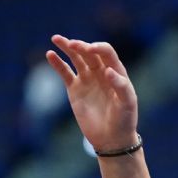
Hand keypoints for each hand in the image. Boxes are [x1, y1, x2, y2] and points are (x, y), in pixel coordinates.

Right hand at [46, 36, 138, 152]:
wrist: (111, 138)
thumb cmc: (124, 120)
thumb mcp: (127, 103)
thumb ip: (120, 86)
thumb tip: (108, 71)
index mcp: (116, 71)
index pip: (106, 52)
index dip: (98, 48)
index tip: (89, 49)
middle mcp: (101, 72)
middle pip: (89, 52)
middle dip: (80, 46)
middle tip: (72, 44)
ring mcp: (87, 79)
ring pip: (75, 58)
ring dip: (67, 47)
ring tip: (56, 39)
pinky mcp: (75, 90)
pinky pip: (65, 73)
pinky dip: (58, 63)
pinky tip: (50, 54)